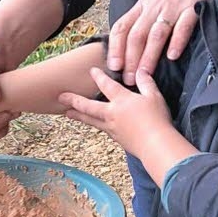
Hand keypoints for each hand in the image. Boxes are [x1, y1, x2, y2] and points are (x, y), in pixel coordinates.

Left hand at [58, 69, 173, 155]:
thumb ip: (146, 83)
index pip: (107, 85)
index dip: (99, 76)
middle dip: (74, 100)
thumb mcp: (154, 97)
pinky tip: (94, 124)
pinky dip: (94, 125)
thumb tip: (140, 70)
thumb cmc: (157, 120)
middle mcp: (112, 113)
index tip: (91, 71)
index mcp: (122, 100)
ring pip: (91, 120)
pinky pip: (101, 129)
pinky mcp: (116, 139)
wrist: (155, 145)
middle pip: (88, 106)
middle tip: (60, 97)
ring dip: (78, 115)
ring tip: (67, 113)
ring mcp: (112, 127)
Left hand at [108, 0, 217, 84]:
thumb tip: (130, 44)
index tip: (113, 66)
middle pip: (137, 35)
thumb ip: (143, 18)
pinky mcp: (193, 7)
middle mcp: (154, 7)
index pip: (122, 27)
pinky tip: (173, 56)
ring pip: (156, 34)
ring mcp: (173, 7)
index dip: (116, 47)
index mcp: (142, 5)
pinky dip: (177, 41)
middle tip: (128, 80)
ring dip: (149, 56)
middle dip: (130, 59)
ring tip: (144, 74)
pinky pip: (183, 25)